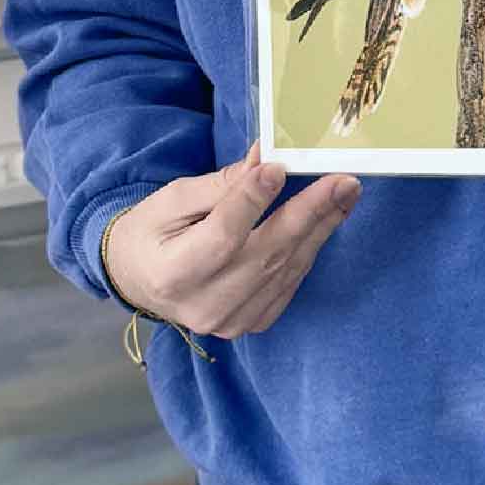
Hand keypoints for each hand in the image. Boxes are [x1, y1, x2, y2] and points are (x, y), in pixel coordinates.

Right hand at [103, 141, 359, 338]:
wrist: (139, 279)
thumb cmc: (151, 231)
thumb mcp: (172, 199)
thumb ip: (220, 185)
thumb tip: (265, 159)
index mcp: (174, 273)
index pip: (223, 235)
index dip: (253, 201)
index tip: (279, 166)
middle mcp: (203, 306)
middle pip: (266, 255)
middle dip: (310, 213)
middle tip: (343, 181)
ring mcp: (229, 322)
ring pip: (285, 270)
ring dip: (320, 229)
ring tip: (345, 194)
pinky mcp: (248, 325)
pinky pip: (288, 286)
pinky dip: (307, 251)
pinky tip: (325, 222)